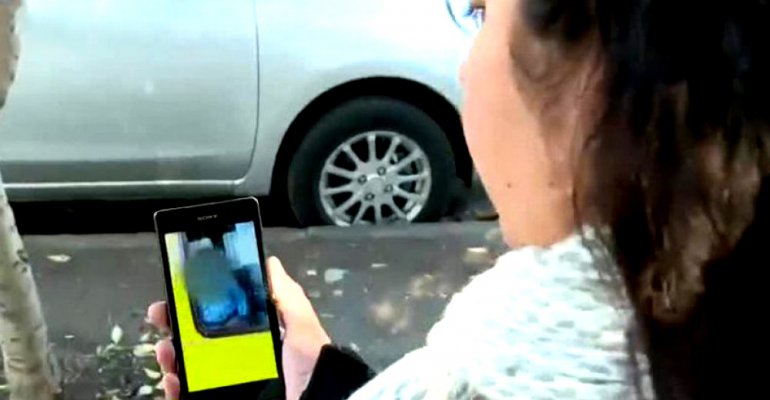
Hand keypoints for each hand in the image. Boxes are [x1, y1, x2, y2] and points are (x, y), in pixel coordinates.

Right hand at [148, 257, 330, 399]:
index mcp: (258, 338)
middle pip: (197, 340)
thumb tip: (269, 262)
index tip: (177, 293)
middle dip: (175, 326)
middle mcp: (240, 360)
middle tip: (161, 316)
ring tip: (166, 351)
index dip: (197, 305)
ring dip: (170, 355)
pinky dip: (174, 389)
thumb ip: (285, 295)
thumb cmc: (310, 365)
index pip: (220, 316)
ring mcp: (229, 384)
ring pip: (188, 368)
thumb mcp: (301, 324)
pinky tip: (172, 380)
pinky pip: (189, 396)